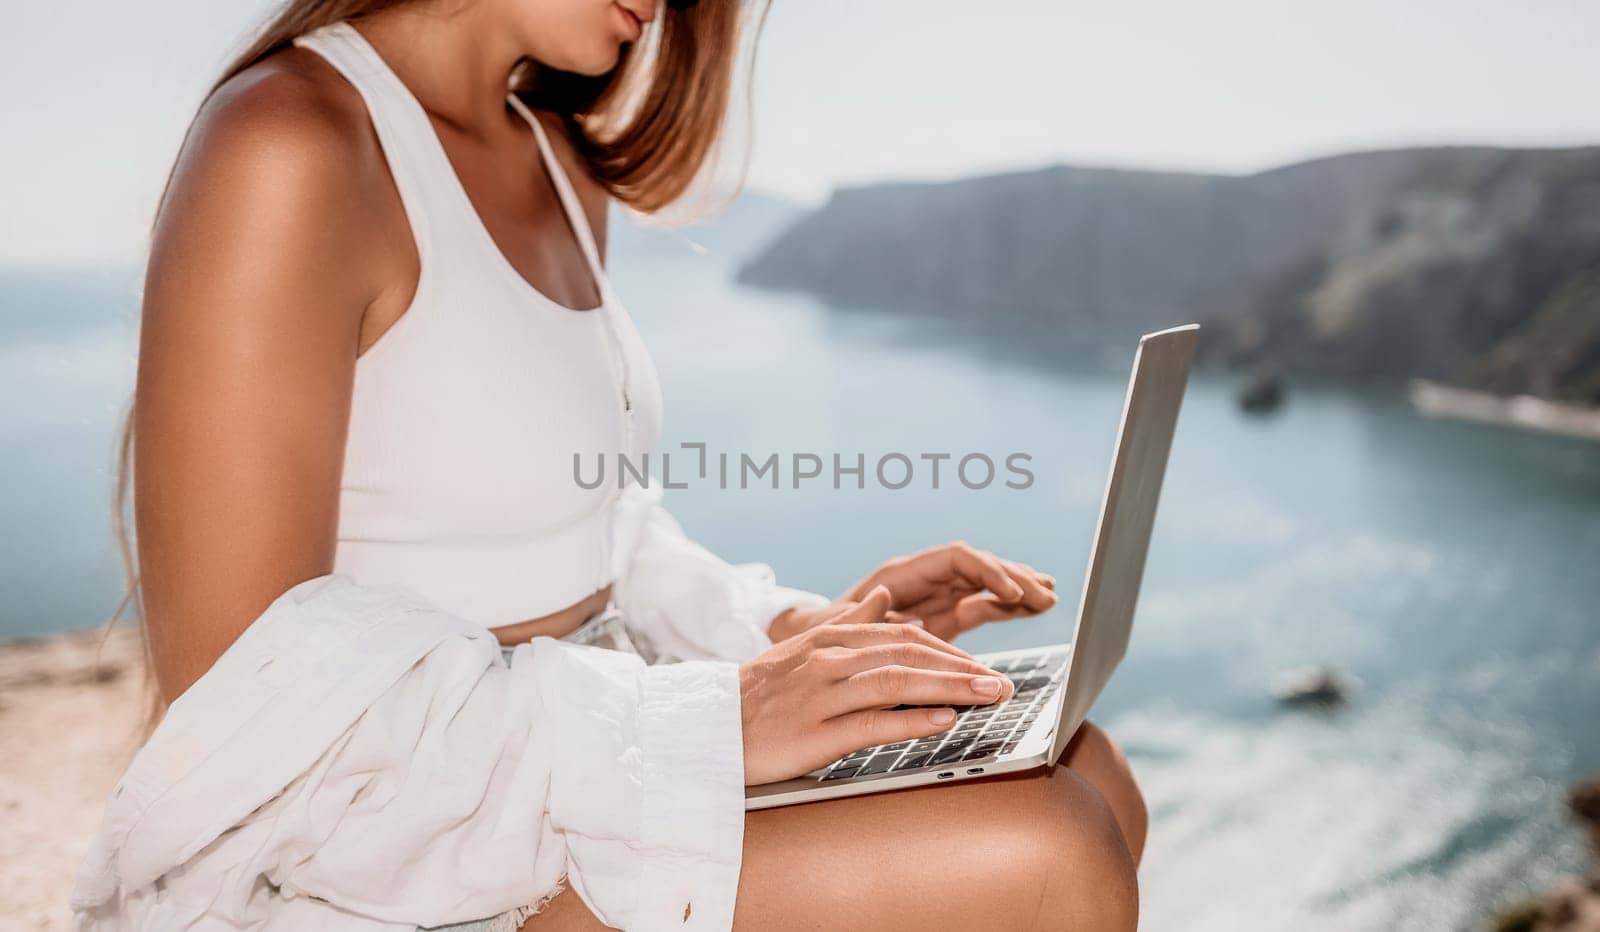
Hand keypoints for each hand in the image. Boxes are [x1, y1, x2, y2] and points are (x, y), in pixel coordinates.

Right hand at [740, 586, 1014, 785]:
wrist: (707, 728)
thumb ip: (849, 623)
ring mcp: (822, 696)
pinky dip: (910, 720)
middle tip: (1004, 684)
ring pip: (897, 683)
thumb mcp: (803, 648)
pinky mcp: (814, 734)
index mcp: (831, 640)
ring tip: (990, 697)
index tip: (985, 668)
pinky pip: (870, 723)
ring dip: (951, 688)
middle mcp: (829, 661)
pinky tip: (943, 721)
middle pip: (909, 655)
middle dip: (963, 668)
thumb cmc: (760, 694)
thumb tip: (884, 597)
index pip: (904, 638)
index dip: (950, 652)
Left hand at [771, 542, 1057, 643]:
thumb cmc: (818, 634)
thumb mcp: (832, 625)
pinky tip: (1035, 608)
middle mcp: (924, 579)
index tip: (1011, 591)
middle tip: (1047, 594)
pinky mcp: (945, 617)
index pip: (955, 559)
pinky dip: (1010, 606)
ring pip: (987, 584)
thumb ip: (857, 614)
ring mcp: (937, 596)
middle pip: (979, 567)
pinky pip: (984, 605)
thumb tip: (880, 600)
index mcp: (902, 574)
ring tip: (1050, 597)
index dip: (986, 571)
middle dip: (1014, 576)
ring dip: (1019, 588)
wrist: (814, 645)